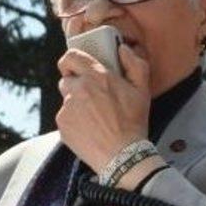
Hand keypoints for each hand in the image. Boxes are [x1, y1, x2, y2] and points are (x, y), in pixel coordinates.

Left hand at [56, 43, 150, 172]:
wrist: (122, 156)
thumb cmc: (133, 123)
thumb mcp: (142, 90)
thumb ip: (134, 64)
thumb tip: (122, 49)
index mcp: (96, 76)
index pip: (71, 56)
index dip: (71, 60)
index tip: (76, 66)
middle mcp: (78, 89)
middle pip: (66, 79)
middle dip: (76, 84)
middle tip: (91, 95)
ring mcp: (67, 108)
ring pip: (66, 99)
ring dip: (76, 103)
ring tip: (94, 116)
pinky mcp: (62, 124)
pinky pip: (65, 117)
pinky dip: (74, 120)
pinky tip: (89, 128)